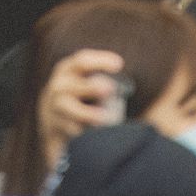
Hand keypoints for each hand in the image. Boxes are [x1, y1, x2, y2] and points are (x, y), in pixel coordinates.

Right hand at [38, 49, 127, 167]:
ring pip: (70, 110)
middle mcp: (59, 86)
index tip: (119, 64)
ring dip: (88, 114)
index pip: (82, 60)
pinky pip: (70, 131)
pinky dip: (82, 133)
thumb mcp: (82, 81)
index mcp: (68, 69)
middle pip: (75, 85)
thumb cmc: (78, 97)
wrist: (51, 120)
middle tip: (110, 89)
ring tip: (105, 119)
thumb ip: (104, 81)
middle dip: (91, 87)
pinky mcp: (55, 128)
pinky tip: (92, 135)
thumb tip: (144, 89)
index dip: (100, 61)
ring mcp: (55, 108)